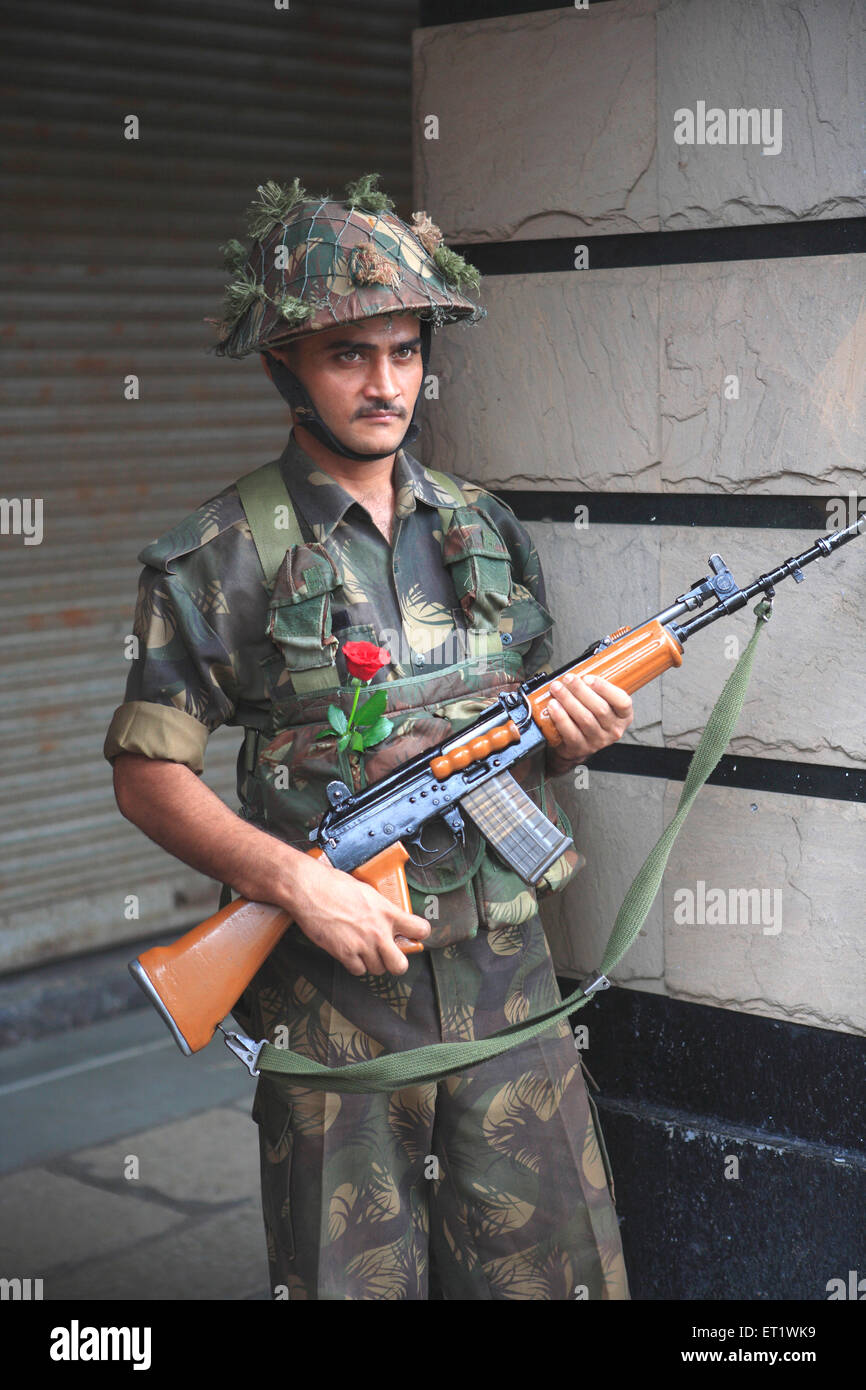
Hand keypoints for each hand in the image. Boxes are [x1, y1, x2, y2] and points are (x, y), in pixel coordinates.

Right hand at [289, 852, 430, 976]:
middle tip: (388, 956)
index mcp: (388, 912)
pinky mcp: (345, 953)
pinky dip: (354, 965)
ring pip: (377, 970)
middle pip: (400, 965)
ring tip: (363, 950)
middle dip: (396, 963)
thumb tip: (388, 918)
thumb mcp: (367, 891)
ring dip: (372, 962)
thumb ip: (381, 909)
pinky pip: (358, 971)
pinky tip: (350, 953)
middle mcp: (379, 931)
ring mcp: (362, 945)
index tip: (412, 936)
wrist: (310, 890)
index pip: (420, 929)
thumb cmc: (334, 885)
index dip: (418, 935)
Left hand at [545, 673, 633, 764]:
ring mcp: (597, 741)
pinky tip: (553, 706)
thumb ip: (595, 689)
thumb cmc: (588, 717)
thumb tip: (581, 670)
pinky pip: (570, 731)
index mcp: (623, 716)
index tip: (588, 677)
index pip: (623, 702)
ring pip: (584, 718)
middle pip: (600, 708)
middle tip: (568, 679)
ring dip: (568, 700)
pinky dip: (560, 717)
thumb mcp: (599, 703)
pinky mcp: (580, 748)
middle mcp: (613, 730)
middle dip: (581, 690)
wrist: (574, 744)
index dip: (605, 688)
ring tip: (557, 689)